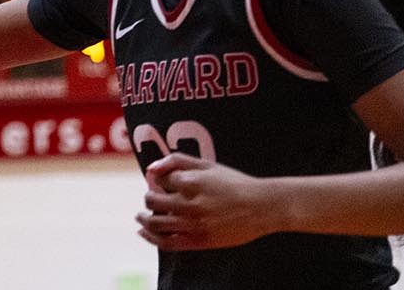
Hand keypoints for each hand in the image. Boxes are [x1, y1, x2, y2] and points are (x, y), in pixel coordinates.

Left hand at [136, 153, 281, 250]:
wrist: (262, 207)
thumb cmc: (233, 183)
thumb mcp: (206, 164)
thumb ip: (175, 161)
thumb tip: (150, 169)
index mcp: (191, 182)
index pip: (159, 181)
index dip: (158, 181)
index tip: (162, 183)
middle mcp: (190, 204)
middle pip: (152, 201)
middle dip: (148, 198)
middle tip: (152, 198)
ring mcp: (194, 224)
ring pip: (155, 223)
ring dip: (143, 218)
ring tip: (141, 216)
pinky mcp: (200, 241)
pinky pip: (168, 242)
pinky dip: (151, 238)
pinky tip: (143, 232)